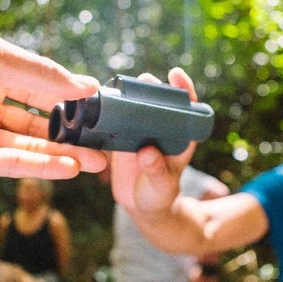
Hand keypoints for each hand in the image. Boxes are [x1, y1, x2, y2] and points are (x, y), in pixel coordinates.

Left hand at [0, 18, 106, 182]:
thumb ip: (37, 73)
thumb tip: (86, 85)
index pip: (40, 85)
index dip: (70, 96)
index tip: (100, 107)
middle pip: (38, 119)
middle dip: (72, 130)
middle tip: (105, 141)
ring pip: (29, 145)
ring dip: (64, 154)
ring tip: (98, 162)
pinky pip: (10, 165)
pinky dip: (41, 168)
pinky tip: (69, 169)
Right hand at [110, 68, 195, 213]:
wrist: (142, 206)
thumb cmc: (161, 195)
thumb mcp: (163, 186)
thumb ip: (158, 171)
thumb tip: (147, 153)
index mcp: (179, 135)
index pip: (186, 106)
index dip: (183, 88)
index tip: (175, 75)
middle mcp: (159, 128)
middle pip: (156, 100)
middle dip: (151, 85)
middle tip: (144, 79)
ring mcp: (139, 131)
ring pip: (133, 106)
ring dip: (126, 94)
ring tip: (118, 88)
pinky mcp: (120, 137)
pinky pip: (113, 121)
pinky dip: (106, 112)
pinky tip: (97, 103)